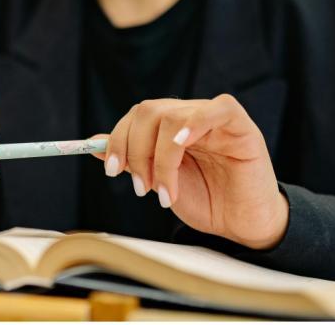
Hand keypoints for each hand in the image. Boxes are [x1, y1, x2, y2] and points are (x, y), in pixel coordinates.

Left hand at [97, 95, 288, 249]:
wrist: (241, 225)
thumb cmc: (206, 201)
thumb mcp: (159, 181)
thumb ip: (131, 160)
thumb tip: (92, 144)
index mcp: (170, 126)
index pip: (136, 116)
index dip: (118, 139)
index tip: (110, 169)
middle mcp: (189, 116)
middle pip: (148, 111)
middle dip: (135, 150)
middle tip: (140, 187)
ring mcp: (214, 118)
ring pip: (172, 116)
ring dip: (160, 157)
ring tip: (166, 192)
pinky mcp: (240, 126)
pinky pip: (217, 109)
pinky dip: (192, 124)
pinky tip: (180, 147)